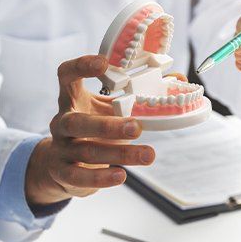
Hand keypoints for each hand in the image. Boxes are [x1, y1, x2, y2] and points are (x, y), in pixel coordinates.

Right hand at [25, 55, 155, 206]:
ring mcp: (61, 147)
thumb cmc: (95, 129)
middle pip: (77, 121)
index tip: (104, 63)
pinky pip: (79, 176)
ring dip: (119, 154)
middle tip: (137, 127)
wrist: (64, 164)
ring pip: (87, 150)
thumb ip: (139, 94)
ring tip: (148, 155)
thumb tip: (179, 78)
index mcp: (73, 99)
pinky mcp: (63, 172)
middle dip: (108, 125)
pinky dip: (101, 178)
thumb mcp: (111, 109)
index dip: (81, 66)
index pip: (66, 75)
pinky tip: (121, 176)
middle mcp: (62, 121)